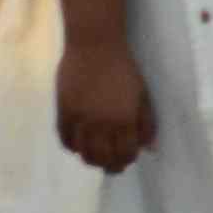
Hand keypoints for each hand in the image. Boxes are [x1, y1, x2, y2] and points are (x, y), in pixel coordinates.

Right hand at [54, 31, 156, 174]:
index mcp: (124, 120)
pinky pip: (65, 140)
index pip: (125, 153)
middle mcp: (102, 124)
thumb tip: (149, 149)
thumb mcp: (142, 94)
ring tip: (95, 158)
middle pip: (103, 158)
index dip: (126, 160)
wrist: (94, 46)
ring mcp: (80, 120)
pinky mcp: (64, 112)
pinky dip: (72, 146)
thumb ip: (146, 123)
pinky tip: (78, 145)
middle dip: (109, 166)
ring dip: (90, 159)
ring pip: (84, 153)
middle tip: (111, 166)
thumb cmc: (123, 68)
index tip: (127, 160)